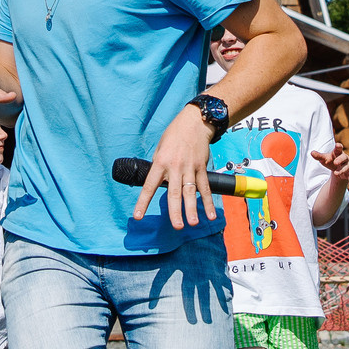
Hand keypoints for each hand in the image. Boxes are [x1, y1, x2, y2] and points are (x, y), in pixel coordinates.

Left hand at [133, 105, 220, 230]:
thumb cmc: (174, 135)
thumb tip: (157, 181)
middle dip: (175, 211)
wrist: (194, 122)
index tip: (138, 215)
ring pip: (190, 192)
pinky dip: (208, 201)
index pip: (149, 186)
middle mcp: (175, 167)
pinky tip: (210, 214)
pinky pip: (205, 187)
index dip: (143, 201)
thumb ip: (158, 165)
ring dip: (192, 209)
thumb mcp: (160, 147)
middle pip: (174, 193)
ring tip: (192, 223)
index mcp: (160, 162)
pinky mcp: (201, 168)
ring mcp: (190, 168)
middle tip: (176, 226)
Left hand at [313, 143, 348, 193]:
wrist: (336, 168)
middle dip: (340, 159)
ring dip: (342, 170)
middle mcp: (344, 158)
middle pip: (344, 157)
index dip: (338, 146)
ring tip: (335, 173)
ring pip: (347, 167)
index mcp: (338, 152)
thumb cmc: (330, 160)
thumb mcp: (324, 158)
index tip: (337, 145)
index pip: (339, 148)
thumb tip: (311, 153)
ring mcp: (347, 165)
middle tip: (335, 162)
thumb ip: (319, 156)